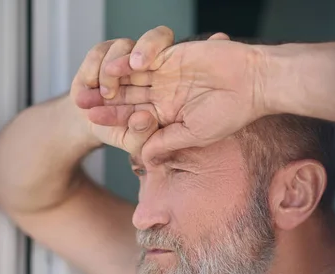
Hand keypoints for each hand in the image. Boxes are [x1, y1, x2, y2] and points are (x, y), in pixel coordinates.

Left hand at [75, 27, 267, 158]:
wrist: (254, 82)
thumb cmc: (230, 113)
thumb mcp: (193, 135)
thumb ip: (165, 143)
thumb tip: (143, 158)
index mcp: (168, 116)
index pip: (134, 117)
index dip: (113, 117)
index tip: (90, 120)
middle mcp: (165, 95)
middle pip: (128, 96)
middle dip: (104, 98)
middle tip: (79, 99)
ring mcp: (168, 74)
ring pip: (133, 76)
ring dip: (112, 79)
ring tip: (92, 83)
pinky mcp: (174, 54)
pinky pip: (147, 57)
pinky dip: (132, 61)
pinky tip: (116, 68)